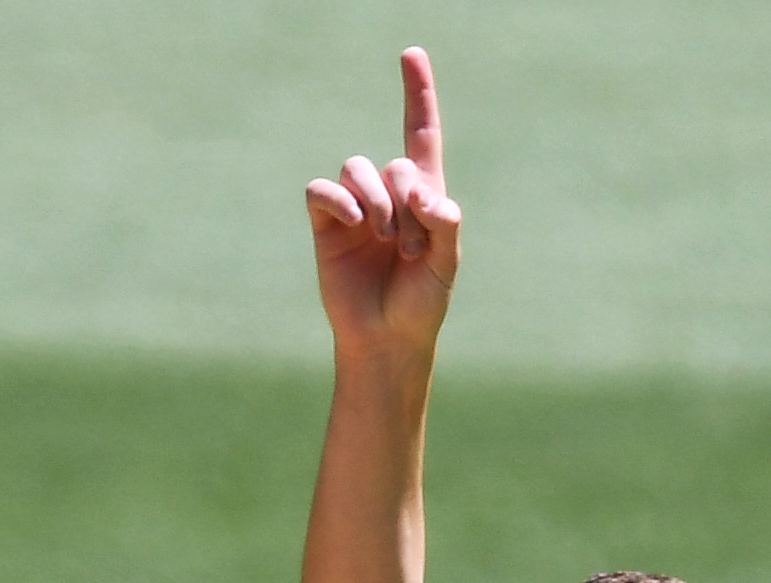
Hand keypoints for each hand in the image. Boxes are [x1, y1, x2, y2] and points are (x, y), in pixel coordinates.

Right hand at [302, 47, 459, 359]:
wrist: (386, 340)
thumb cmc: (422, 304)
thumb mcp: (446, 264)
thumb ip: (445, 223)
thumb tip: (423, 194)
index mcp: (423, 198)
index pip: (421, 135)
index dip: (417, 94)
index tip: (411, 54)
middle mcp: (388, 195)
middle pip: (392, 163)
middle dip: (405, 200)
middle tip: (412, 246)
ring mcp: (355, 207)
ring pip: (357, 168)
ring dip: (375, 201)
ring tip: (385, 240)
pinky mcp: (326, 222)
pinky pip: (324, 189)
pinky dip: (340, 200)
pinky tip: (354, 225)